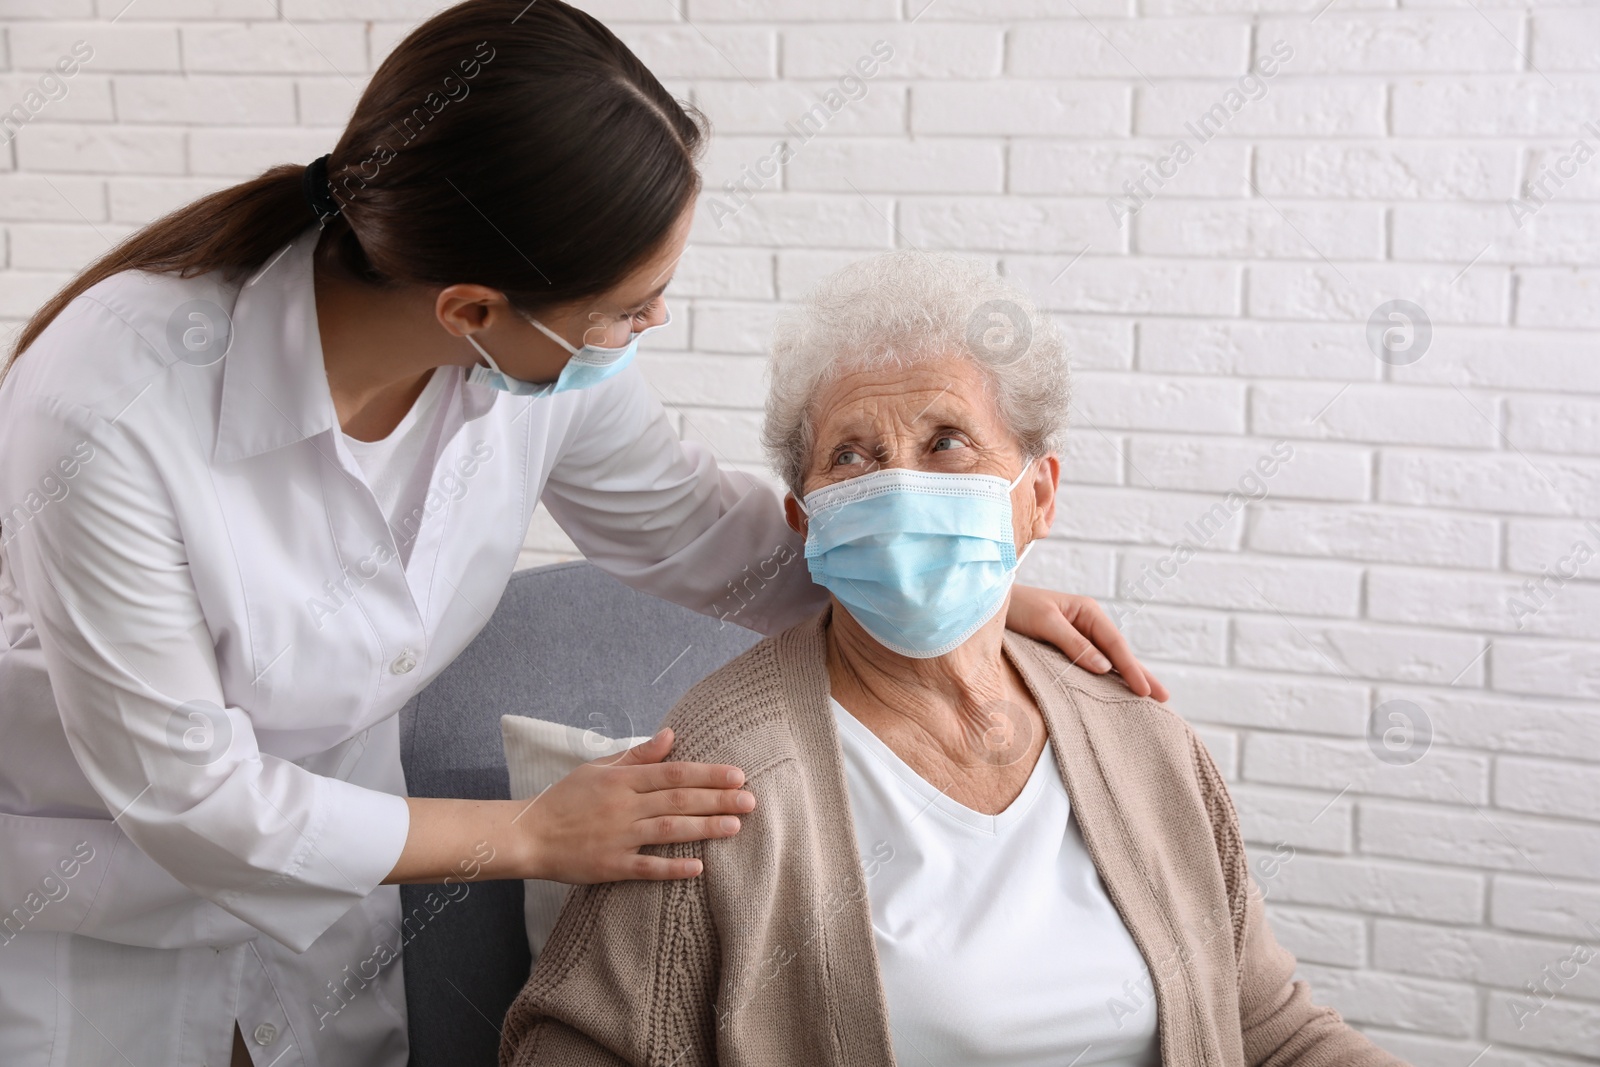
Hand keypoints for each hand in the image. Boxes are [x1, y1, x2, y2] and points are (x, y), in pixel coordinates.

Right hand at [522, 728, 756, 882]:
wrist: (528, 834)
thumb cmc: (565, 798)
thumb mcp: (598, 767)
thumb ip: (637, 754)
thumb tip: (670, 735)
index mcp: (622, 780)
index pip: (673, 773)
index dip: (707, 774)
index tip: (738, 775)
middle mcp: (624, 806)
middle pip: (678, 800)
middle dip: (717, 799)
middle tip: (750, 800)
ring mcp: (618, 837)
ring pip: (669, 830)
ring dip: (704, 828)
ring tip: (735, 826)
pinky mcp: (611, 866)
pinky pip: (646, 868)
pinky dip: (672, 868)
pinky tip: (699, 867)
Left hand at [1006, 586, 1169, 701]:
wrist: (988, 603)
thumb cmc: (1015, 607)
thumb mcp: (1044, 622)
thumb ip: (1073, 644)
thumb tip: (1104, 668)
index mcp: (1087, 611)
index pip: (1115, 644)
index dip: (1131, 668)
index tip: (1146, 691)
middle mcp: (1087, 623)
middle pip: (1119, 653)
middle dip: (1140, 674)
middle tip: (1164, 698)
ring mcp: (1079, 635)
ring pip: (1108, 660)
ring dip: (1126, 678)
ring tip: (1147, 698)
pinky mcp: (1066, 647)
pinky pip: (1092, 664)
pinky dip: (1106, 677)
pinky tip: (1114, 691)